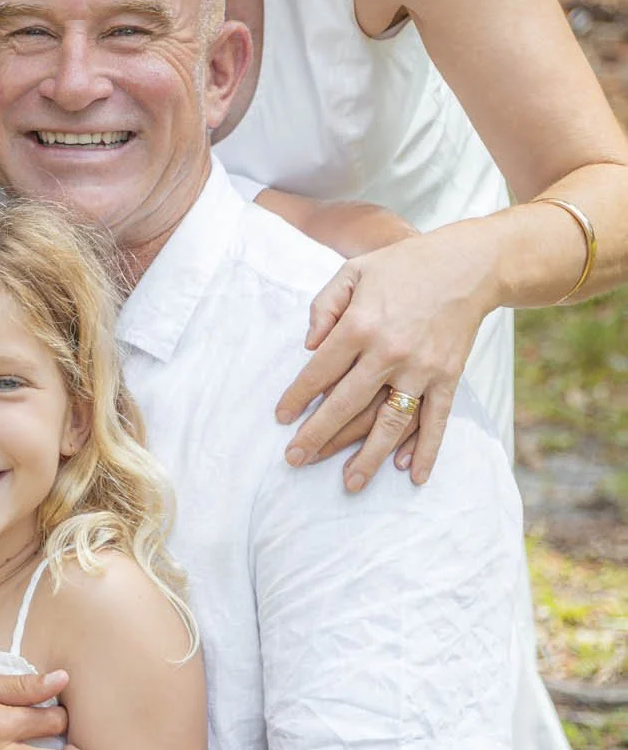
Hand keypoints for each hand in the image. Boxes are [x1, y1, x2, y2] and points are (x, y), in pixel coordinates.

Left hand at [275, 226, 495, 490]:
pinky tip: (412, 475)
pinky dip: (426, 449)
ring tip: (349, 484)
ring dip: (368, 456)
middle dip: (318, 436)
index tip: (281, 419)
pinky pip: (435, 420)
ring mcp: (421, 369)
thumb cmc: (403, 267)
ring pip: (389, 422)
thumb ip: (325, 306)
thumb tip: (309, 346)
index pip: (320, 371)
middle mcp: (389, 352)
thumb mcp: (353, 271)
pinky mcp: (448, 377)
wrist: (467, 265)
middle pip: (347, 404)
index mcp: (361, 325)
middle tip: (295, 460)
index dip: (298, 397)